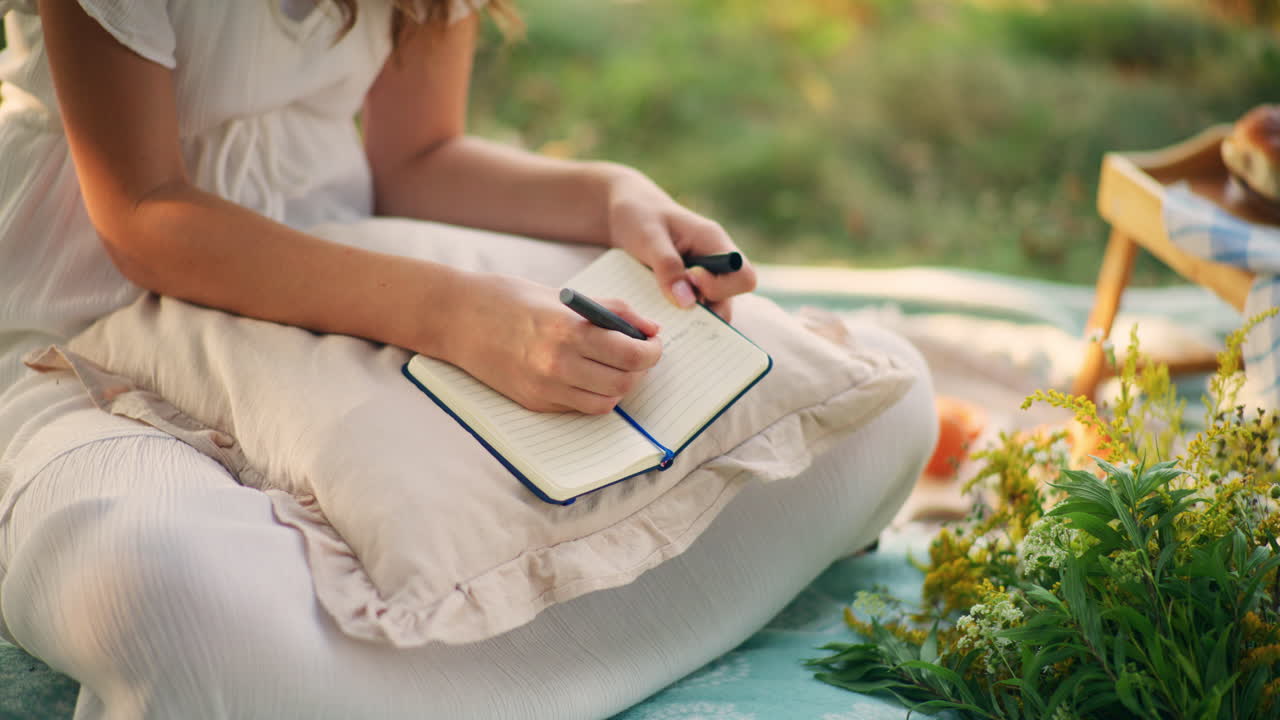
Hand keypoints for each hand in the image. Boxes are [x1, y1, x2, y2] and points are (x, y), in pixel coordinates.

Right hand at [444, 273, 661, 413]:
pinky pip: (579, 407)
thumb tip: (649, 328)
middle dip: (640, 369)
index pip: (631, 354)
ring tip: (615, 366)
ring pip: (605, 402)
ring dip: (619, 386)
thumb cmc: (510, 298)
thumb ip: (611, 311)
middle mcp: (557, 365)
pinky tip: (588, 375)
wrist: (456, 319)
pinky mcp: (533, 402)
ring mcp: (544, 388)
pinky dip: (594, 395)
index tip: (654, 343)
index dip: (652, 351)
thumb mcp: (564, 296)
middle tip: (640, 354)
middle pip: (623, 382)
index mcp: (568, 331)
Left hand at [605, 171, 756, 321]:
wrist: (625, 210)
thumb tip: (687, 303)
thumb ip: (668, 267)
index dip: (721, 287)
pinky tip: (657, 309)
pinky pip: (692, 307)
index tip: (690, 279)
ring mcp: (704, 274)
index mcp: (714, 242)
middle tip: (671, 302)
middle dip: (704, 308)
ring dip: (689, 315)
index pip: (744, 276)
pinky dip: (678, 314)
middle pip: (730, 298)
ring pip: (711, 307)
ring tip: (661, 308)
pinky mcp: (688, 285)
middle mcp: (716, 261)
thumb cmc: (638, 215)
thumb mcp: (648, 237)